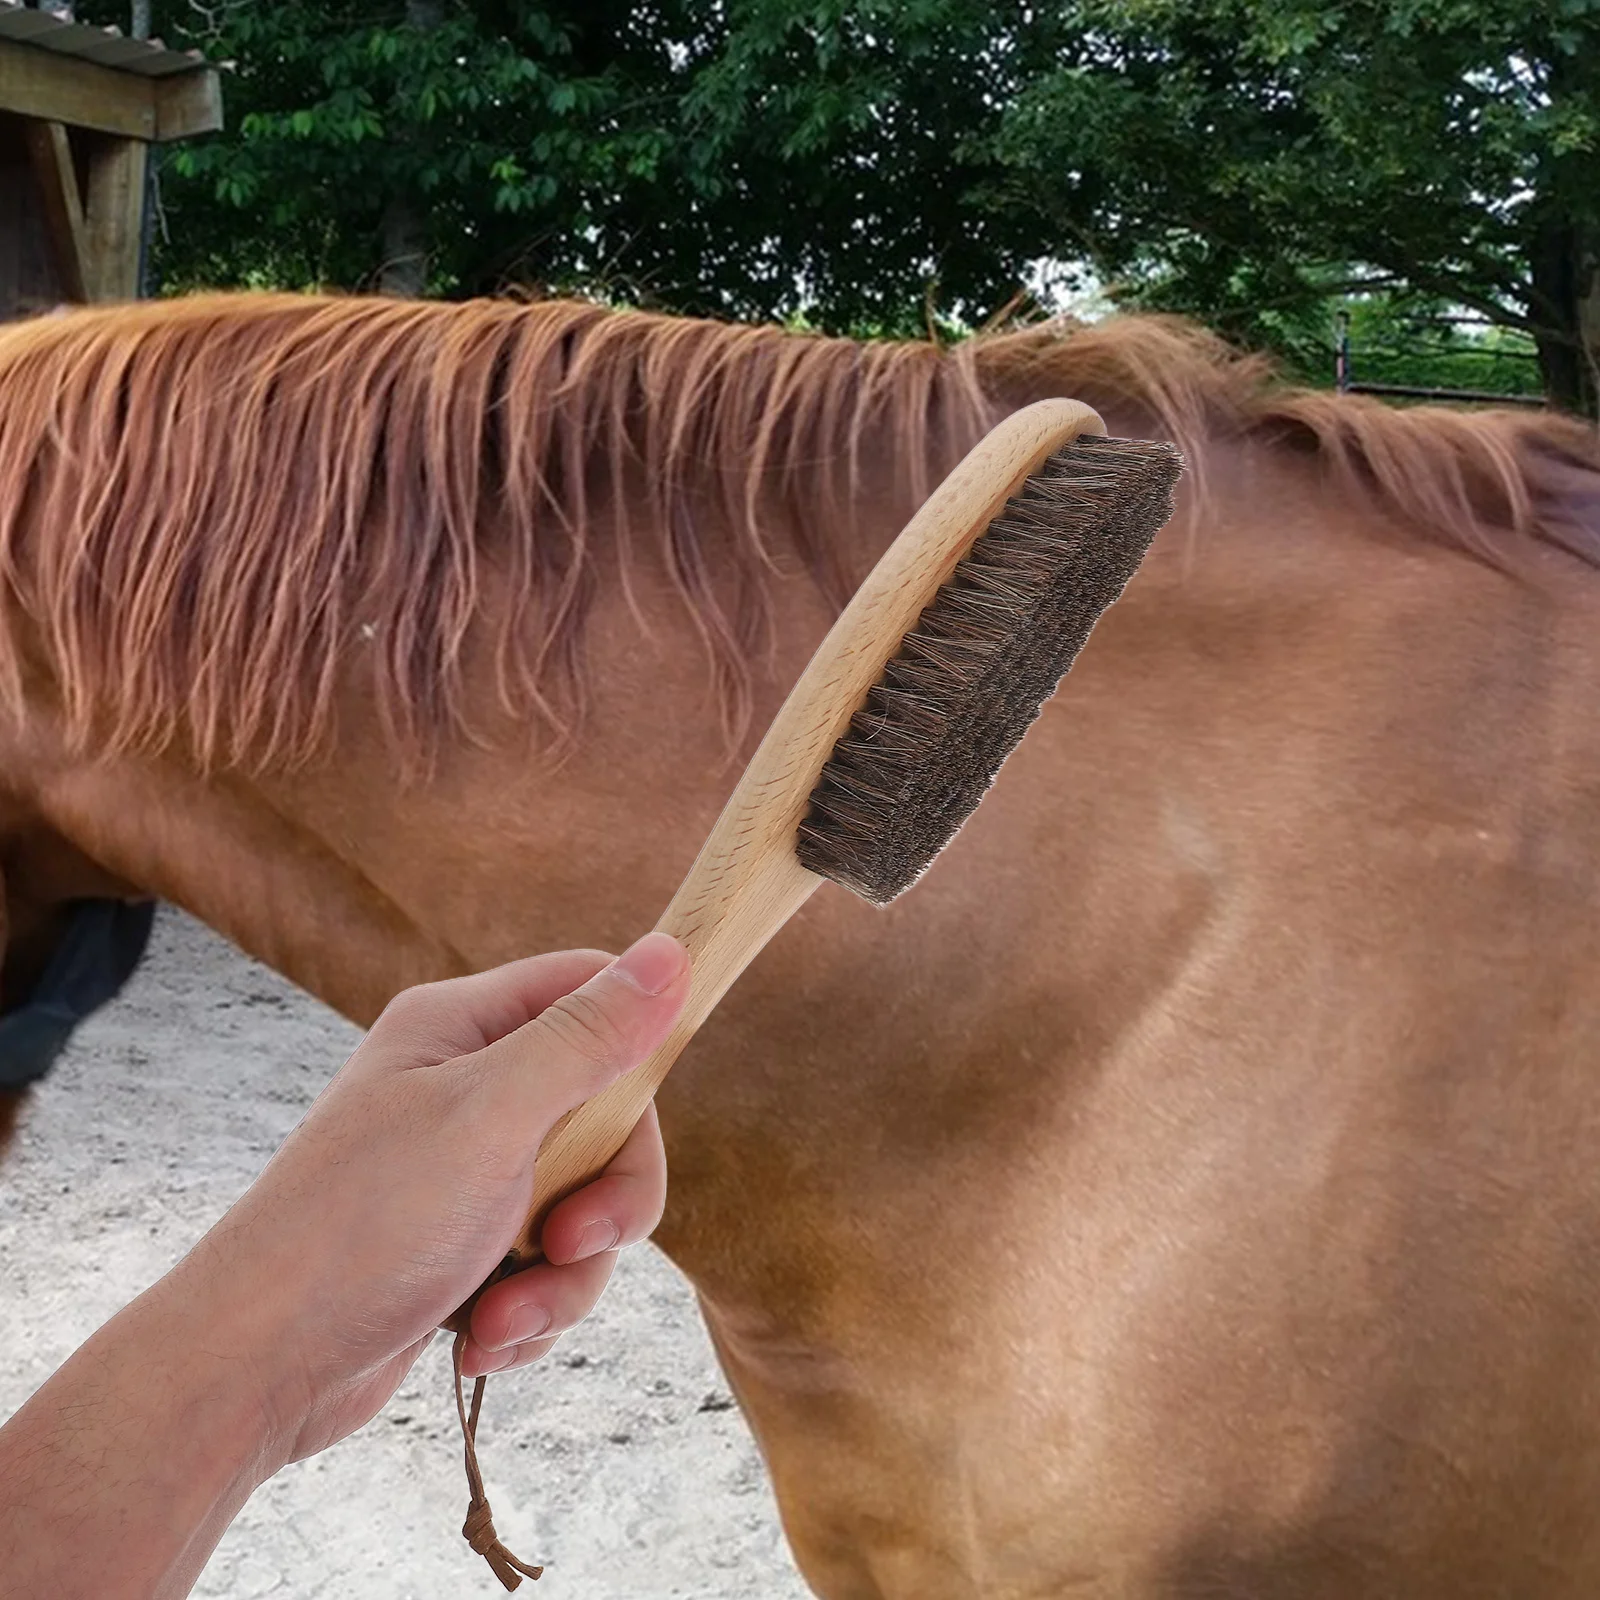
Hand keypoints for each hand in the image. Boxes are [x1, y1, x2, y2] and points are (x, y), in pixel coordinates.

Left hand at [172, 933, 689, 1462]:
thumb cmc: (360, 1228)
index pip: (588, 992)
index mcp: (462, 1029)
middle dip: (604, 1203)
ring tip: (500, 1319)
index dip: (634, 1043)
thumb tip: (671, 953)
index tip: (647, 1112)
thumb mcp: (491, 1119)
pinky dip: (530, 1312)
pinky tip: (478, 1341)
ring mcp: (468, 1172)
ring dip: (562, 1279)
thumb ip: (586, 1039)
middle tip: (570, 1242)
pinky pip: (550, 1268)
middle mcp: (467, 1089)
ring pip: (585, 1206)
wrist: (254, 1370)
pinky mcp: (467, 1248)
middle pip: (607, 1117)